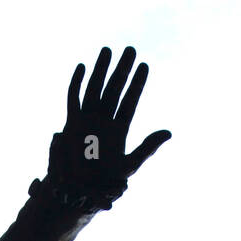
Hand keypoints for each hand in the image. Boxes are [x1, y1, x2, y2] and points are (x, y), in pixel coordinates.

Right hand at [41, 47, 170, 209]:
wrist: (80, 190)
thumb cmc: (106, 181)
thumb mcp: (130, 164)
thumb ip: (148, 147)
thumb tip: (169, 132)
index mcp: (120, 129)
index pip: (131, 100)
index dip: (137, 83)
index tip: (145, 65)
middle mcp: (104, 120)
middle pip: (115, 89)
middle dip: (122, 69)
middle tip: (130, 49)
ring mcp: (88, 120)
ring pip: (96, 88)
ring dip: (101, 69)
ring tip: (108, 49)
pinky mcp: (72, 123)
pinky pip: (73, 99)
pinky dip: (76, 83)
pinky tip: (82, 66)